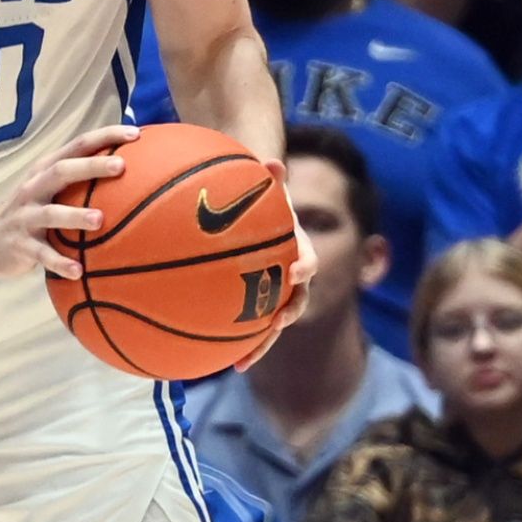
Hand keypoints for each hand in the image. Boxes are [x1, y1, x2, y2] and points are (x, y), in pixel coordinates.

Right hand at [0, 124, 138, 277]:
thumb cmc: (34, 210)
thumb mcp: (51, 188)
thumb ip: (81, 178)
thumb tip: (132, 167)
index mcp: (45, 170)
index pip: (77, 145)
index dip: (104, 137)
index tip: (135, 134)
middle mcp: (34, 188)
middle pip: (62, 171)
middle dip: (92, 167)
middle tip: (121, 166)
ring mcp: (25, 216)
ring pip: (51, 213)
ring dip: (75, 216)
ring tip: (99, 220)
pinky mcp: (20, 245)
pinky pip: (42, 255)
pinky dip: (59, 262)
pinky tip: (78, 271)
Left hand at [229, 160, 316, 371]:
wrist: (256, 212)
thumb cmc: (258, 197)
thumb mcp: (263, 185)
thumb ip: (268, 175)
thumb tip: (272, 159)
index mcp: (295, 248)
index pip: (308, 258)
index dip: (306, 266)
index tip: (297, 272)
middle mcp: (289, 275)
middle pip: (296, 300)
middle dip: (287, 315)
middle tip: (276, 325)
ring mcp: (273, 292)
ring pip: (272, 322)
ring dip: (260, 343)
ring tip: (242, 362)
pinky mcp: (254, 305)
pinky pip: (246, 326)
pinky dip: (233, 342)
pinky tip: (213, 360)